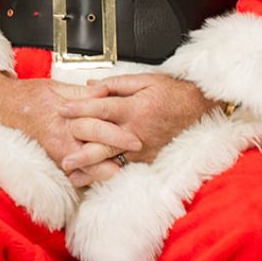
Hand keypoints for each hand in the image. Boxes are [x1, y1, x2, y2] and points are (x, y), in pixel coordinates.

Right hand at [0, 71, 140, 185]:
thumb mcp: (57, 86)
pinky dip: (87, 176)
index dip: (118, 133)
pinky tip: (100, 178)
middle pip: (94, 147)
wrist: (3, 105)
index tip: (136, 139)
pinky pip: (72, 172)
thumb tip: (106, 92)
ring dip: (103, 170)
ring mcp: (55, 148)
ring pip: (84, 165)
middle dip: (116, 153)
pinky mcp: (52, 157)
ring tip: (122, 173)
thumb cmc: (31, 95)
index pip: (97, 123)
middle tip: (136, 156)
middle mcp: (61, 133)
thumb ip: (83, 93)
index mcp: (65, 112)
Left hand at [59, 73, 218, 184]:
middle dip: (80, 146)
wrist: (201, 110)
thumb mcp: (146, 80)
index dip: (79, 109)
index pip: (101, 109)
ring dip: (90, 167)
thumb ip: (116, 84)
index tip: (61, 110)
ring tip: (71, 173)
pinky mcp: (149, 160)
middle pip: (103, 140)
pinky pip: (126, 169)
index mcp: (135, 108)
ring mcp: (143, 149)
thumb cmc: (173, 93)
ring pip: (112, 160)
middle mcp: (137, 132)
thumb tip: (91, 86)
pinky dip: (108, 175)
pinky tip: (95, 180)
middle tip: (60, 152)